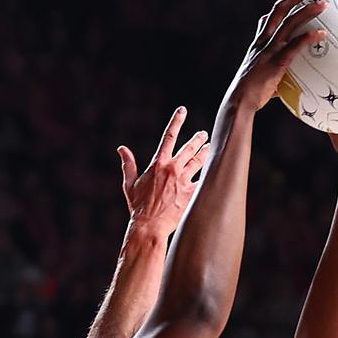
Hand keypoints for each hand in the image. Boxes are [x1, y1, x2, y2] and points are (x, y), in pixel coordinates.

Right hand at [118, 106, 209, 236]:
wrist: (149, 226)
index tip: (183, 110)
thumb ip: (128, 164)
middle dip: (198, 139)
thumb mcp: (129, 184)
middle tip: (204, 135)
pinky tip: (216, 170)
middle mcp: (173, 168)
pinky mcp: (191, 193)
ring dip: (205, 153)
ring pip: (199, 161)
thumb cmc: (138, 207)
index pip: (169, 136)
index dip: (176, 121)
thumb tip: (121, 149)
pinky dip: (209, 174)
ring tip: (210, 148)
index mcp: (158, 163)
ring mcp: (183, 180)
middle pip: (189, 148)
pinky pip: (204, 180)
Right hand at [231, 0, 327, 112]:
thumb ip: (276, 73)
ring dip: (308, 10)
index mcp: (259, 43)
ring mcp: (270, 50)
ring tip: (324, 3)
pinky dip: (309, 37)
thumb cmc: (250, 95)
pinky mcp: (276, 62)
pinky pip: (295, 45)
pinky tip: (322, 34)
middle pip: (280, 9)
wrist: (239, 101)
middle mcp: (264, 41)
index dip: (286, 2)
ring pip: (290, 22)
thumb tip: (289, 81)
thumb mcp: (261, 77)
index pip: (271, 16)